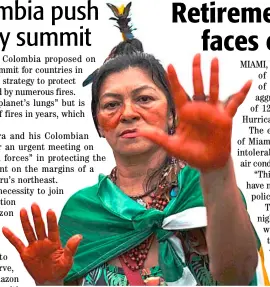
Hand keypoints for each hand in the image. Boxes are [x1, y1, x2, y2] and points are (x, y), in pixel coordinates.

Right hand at [2, 203, 81, 284]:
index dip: (51, 220)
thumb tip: (79, 236)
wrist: (50, 280)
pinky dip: (11, 236)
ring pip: (29, 231)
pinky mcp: (25, 253)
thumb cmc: (60, 269)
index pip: (53, 229)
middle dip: (37, 216)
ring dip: (25, 221)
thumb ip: (71, 248)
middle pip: (40, 226)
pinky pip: (17, 243)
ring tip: (23, 210)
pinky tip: (6, 229)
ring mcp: (34, 246)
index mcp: (54, 242)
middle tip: (34, 204)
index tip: (50, 210)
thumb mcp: (67, 260)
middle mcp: (44, 241)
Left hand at [136, 54, 251, 170]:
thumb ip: (156, 137)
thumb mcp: (171, 145)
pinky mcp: (225, 118)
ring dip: (213, 75)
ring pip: (213, 89)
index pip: (178, 92)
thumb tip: (137, 132)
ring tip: (213, 60)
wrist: (207, 163)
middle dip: (196, 71)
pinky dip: (241, 93)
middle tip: (196, 55)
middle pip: (196, 86)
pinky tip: (248, 83)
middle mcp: (198, 109)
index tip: (170, 65)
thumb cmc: (189, 154)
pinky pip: (234, 103)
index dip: (174, 80)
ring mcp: (212, 112)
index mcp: (185, 113)